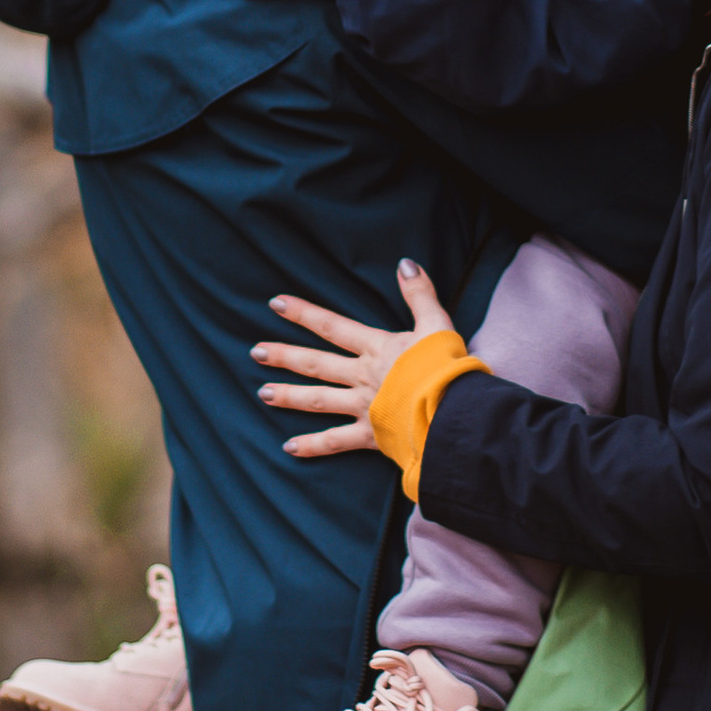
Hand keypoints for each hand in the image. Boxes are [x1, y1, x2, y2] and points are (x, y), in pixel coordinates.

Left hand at [256, 260, 457, 457]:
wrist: (454, 411)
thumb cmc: (447, 368)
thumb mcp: (437, 324)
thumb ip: (420, 294)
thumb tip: (405, 264)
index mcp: (377, 348)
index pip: (332, 327)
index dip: (303, 313)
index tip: (275, 304)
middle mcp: (362, 376)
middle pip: (316, 363)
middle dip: (285, 356)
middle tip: (255, 352)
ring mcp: (363, 407)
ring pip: (318, 400)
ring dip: (289, 396)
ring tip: (263, 393)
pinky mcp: (370, 435)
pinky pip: (335, 442)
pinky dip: (312, 446)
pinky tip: (288, 447)